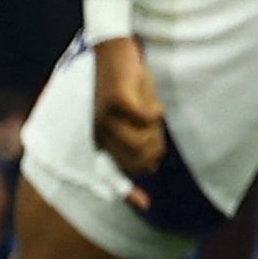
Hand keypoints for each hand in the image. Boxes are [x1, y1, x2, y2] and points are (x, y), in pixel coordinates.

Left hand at [90, 34, 165, 184]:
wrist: (116, 53)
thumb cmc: (130, 87)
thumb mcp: (137, 119)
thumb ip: (143, 140)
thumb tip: (151, 166)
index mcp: (103, 139)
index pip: (115, 172)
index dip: (129, 192)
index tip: (144, 205)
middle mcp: (100, 132)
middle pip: (140, 158)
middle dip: (156, 147)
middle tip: (155, 127)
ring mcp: (106, 116)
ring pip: (142, 140)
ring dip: (156, 130)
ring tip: (152, 114)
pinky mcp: (116, 100)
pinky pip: (146, 117)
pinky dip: (156, 112)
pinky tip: (152, 103)